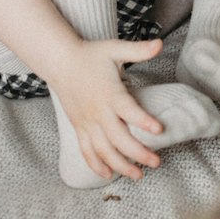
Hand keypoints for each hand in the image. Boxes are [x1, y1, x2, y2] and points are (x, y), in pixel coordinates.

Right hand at [47, 36, 165, 181]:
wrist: (60, 62)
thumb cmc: (90, 55)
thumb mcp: (114, 49)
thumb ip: (138, 50)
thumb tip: (160, 43)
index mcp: (110, 94)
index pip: (129, 110)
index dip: (143, 121)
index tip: (159, 129)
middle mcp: (98, 112)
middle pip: (118, 139)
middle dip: (138, 154)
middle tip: (156, 163)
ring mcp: (87, 123)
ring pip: (103, 150)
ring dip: (120, 165)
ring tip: (138, 175)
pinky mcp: (79, 127)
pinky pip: (86, 151)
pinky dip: (96, 165)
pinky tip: (107, 175)